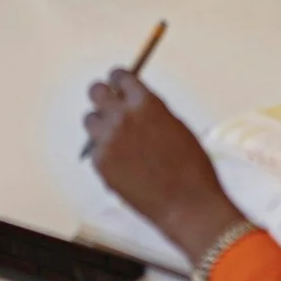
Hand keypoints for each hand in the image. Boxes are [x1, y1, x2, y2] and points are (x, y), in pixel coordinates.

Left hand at [82, 70, 245, 259]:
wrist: (187, 204)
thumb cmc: (190, 167)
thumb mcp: (175, 126)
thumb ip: (150, 111)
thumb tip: (133, 102)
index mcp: (146, 103)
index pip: (119, 76)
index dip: (118, 80)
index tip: (117, 84)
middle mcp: (123, 116)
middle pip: (96, 91)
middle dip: (103, 96)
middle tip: (108, 105)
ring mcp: (109, 140)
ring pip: (90, 120)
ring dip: (101, 126)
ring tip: (118, 141)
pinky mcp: (101, 163)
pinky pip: (95, 150)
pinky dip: (105, 154)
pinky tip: (124, 165)